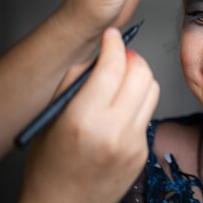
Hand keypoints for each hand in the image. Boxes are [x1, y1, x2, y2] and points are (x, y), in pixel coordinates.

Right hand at [17, 28, 158, 202]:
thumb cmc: (49, 166)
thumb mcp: (52, 118)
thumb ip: (76, 82)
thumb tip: (99, 54)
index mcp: (85, 119)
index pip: (113, 67)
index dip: (114, 44)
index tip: (111, 36)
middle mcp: (114, 130)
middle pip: (142, 73)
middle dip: (132, 57)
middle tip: (120, 57)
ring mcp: (134, 142)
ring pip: (153, 89)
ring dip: (140, 77)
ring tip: (122, 81)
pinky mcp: (143, 151)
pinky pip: (149, 113)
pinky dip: (138, 102)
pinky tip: (122, 109)